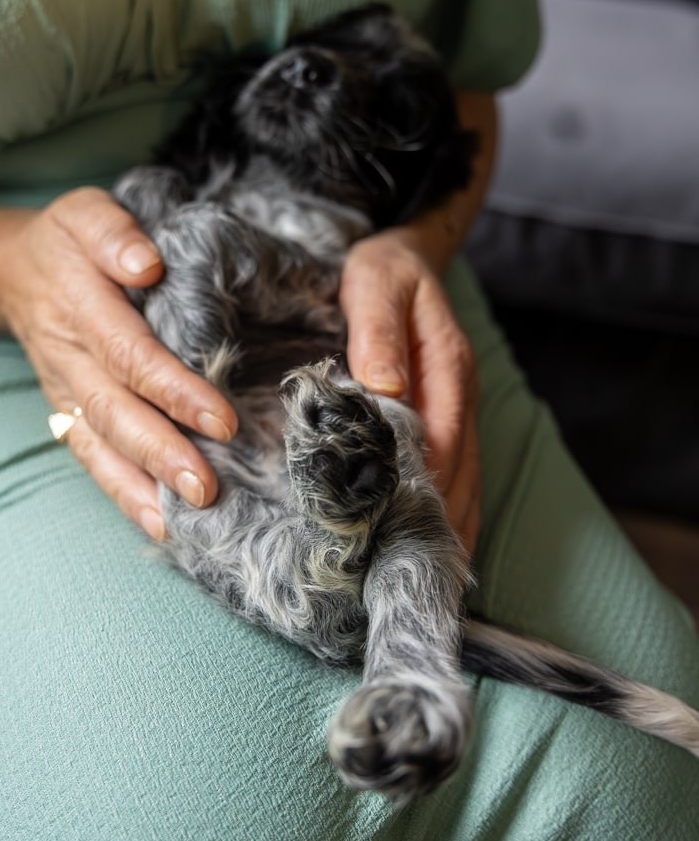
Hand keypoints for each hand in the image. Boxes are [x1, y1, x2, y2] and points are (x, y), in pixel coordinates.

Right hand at [0, 187, 237, 538]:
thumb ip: (113, 234)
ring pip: (102, 444)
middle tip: (208, 486)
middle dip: (162, 452)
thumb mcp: (86, 214)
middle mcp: (72, 358)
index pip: (131, 354)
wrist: (16, 273)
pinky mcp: (69, 414)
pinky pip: (92, 458)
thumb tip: (147, 264)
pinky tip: (160, 524)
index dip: (174, 390)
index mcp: (82, 306)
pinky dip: (124, 494)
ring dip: (145, 484)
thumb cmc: (68, 243)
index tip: (221, 420)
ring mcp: (67, 393)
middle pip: (116, 412)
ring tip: (188, 516)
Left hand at [340, 233, 480, 553]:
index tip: (400, 535)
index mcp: (447, 368)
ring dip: (452, 530)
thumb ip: (377, 331)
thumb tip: (383, 389)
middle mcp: (460, 397)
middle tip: (414, 581)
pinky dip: (453, 513)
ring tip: (431, 583)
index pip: (443, 440)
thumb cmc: (383, 271)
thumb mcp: (374, 284)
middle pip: (463, 474)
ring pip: (467, 482)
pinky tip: (439, 546)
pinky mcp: (449, 420)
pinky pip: (460, 475)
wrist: (405, 257)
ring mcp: (459, 412)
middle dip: (442, 527)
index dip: (425, 489)